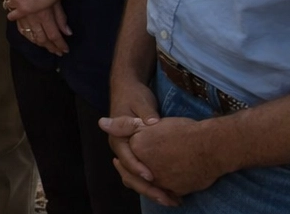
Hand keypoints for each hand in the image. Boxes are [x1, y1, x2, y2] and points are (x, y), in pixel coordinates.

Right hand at [15, 2, 70, 55]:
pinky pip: (21, 30)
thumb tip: (68, 32)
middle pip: (42, 39)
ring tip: (48, 47)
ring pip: (32, 36)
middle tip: (58, 52)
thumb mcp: (55, 0)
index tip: (65, 50)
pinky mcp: (17, 13)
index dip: (60, 45)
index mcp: (44, 15)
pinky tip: (33, 39)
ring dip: (41, 44)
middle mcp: (33, 18)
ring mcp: (23, 17)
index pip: (54, 35)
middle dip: (51, 47)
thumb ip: (61, 17)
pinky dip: (28, 37)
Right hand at [101, 78, 176, 205]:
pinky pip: (142, 174)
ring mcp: (128, 153)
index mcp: (118, 137)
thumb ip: (146, 114)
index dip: (139, 168)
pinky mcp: (137, 155)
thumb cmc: (134, 96)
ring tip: (171, 200)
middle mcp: (121, 149)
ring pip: (136, 178)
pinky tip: (171, 192)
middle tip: (166, 198)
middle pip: (130, 174)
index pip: (127, 157)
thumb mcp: (141, 102)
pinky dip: (154, 185)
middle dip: (148, 188)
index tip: (152, 177)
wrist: (127, 90)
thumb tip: (152, 123)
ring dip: (152, 191)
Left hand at [127, 118, 226, 197]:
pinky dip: (167, 192)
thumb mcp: (148, 123)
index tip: (125, 163)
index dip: (127, 163)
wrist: (211, 145)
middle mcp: (148, 170)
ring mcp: (163, 182)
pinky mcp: (177, 190)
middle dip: (139, 179)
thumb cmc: (182, 131)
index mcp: (138, 151)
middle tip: (144, 176)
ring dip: (152, 188)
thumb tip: (101, 123)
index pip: (126, 164)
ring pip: (152, 188)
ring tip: (157, 184)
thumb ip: (124, 125)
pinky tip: (170, 189)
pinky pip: (168, 193)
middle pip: (138, 179)